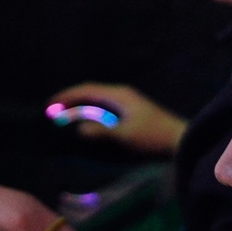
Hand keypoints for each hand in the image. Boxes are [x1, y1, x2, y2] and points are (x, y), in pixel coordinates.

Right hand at [46, 82, 186, 155]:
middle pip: (90, 92)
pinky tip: (86, 122)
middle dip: (71, 100)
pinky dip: (91, 112)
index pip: (87, 90)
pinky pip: (104, 107)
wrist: (181, 140)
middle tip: (53, 110)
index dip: (67, 96)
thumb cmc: (153, 138)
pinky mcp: (132, 112)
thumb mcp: (125, 136)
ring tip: (65, 115)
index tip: (50, 105)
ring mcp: (128, 102)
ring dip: (81, 106)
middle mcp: (122, 94)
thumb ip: (101, 133)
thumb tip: (79, 130)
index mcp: (119, 95)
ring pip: (97, 99)